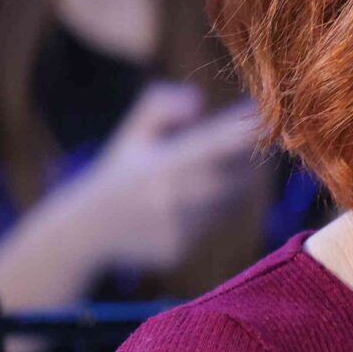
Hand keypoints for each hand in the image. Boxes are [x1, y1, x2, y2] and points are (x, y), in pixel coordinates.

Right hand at [70, 84, 263, 272]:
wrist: (84, 230)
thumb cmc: (120, 174)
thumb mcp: (132, 135)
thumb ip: (159, 106)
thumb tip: (195, 100)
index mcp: (160, 163)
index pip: (216, 145)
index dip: (246, 132)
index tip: (268, 117)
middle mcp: (171, 198)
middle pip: (237, 178)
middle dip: (249, 160)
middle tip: (250, 144)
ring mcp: (176, 227)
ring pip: (229, 203)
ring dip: (231, 187)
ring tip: (202, 177)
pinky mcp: (179, 250)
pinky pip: (213, 227)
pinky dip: (212, 213)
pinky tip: (184, 208)